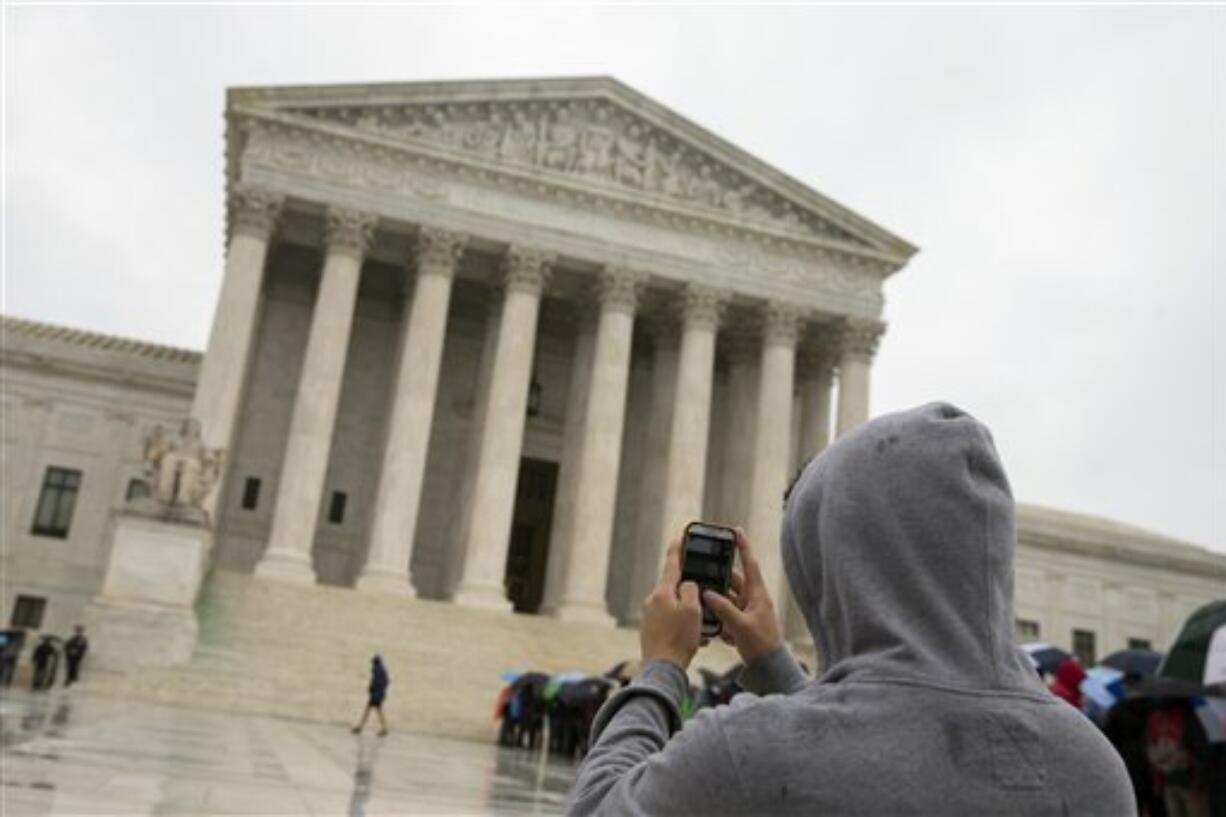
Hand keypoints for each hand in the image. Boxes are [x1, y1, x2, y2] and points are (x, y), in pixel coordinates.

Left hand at [640, 539, 702, 669]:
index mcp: (662, 592)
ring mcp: (649, 616)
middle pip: (674, 588)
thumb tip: (687, 585)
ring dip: (689, 614)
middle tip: (702, 601)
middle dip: (690, 594)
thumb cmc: (679, 639)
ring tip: (701, 629)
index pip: (671, 565)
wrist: (662, 669)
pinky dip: (682, 626)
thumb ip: (691, 591)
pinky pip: (669, 621)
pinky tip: (694, 639)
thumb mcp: (693, 611)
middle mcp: (652, 601)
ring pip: (674, 607)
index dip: (678, 550)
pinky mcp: (650, 629)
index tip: (679, 537)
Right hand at [701, 528, 781, 663]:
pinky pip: (726, 614)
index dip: (743, 547)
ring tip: (704, 604)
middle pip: (732, 581)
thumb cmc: (761, 645)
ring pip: (726, 598)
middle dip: (718, 579)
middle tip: (703, 573)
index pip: (749, 564)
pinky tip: (715, 628)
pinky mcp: (742, 623)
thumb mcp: (741, 626)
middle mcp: (753, 599)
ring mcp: (747, 611)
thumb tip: (708, 594)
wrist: (768, 668)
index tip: (736, 530)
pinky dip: (719, 618)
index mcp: (757, 594)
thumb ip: (723, 609)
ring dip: (716, 602)